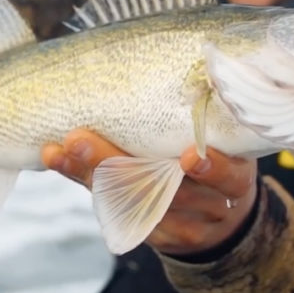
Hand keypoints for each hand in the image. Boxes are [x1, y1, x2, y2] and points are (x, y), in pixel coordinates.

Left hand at [41, 129, 257, 255]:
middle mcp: (209, 207)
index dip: (211, 169)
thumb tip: (197, 57)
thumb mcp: (230, 145)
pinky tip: (57, 159)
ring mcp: (179, 227)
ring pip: (131, 203)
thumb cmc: (223, 163)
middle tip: (80, 140)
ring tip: (60, 148)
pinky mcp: (151, 235)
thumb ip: (207, 119)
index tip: (188, 155)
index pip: (228, 177)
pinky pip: (115, 210)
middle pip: (164, 192)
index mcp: (236, 179)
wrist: (221, 221)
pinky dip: (84, 181)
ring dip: (89, 174)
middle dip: (118, 167)